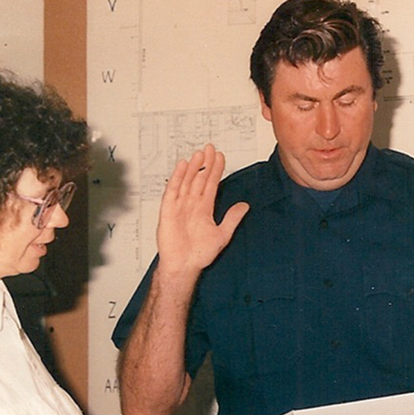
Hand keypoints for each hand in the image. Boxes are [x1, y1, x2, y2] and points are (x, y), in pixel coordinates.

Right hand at [157, 144, 248, 276]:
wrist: (184, 266)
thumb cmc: (199, 254)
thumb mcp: (222, 234)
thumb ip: (232, 218)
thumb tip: (245, 206)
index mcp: (204, 208)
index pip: (211, 184)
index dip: (215, 170)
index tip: (220, 157)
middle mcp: (192, 204)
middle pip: (199, 179)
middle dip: (205, 163)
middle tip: (210, 148)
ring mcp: (179, 205)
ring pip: (187, 181)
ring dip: (193, 167)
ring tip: (200, 153)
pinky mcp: (168, 210)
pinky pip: (173, 190)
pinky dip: (177, 177)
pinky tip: (182, 166)